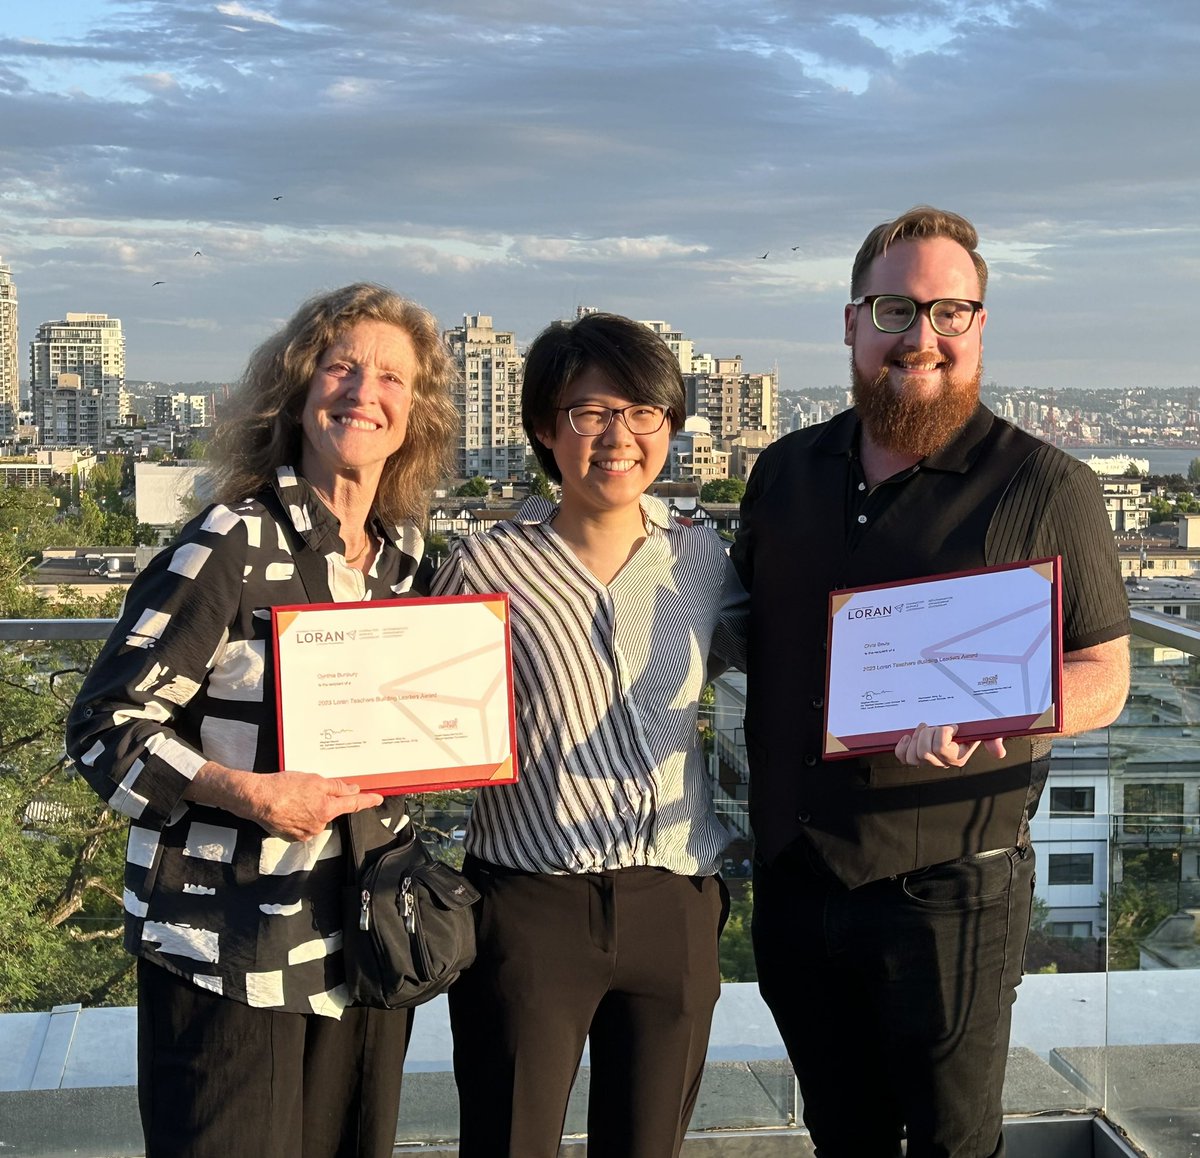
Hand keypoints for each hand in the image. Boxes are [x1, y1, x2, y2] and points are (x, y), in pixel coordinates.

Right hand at [187, 763, 383, 841]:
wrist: (256, 799)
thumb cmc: (283, 787)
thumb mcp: (314, 780)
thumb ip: (336, 787)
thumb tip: (352, 789)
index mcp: (327, 809)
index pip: (353, 804)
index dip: (367, 800)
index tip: (378, 799)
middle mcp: (319, 824)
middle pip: (330, 811)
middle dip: (324, 801)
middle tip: (306, 790)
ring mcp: (305, 833)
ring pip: (315, 818)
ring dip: (309, 809)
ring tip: (292, 798)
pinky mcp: (292, 837)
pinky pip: (302, 826)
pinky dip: (298, 817)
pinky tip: (287, 808)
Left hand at [893, 723, 1006, 768]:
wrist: (960, 722)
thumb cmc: (971, 727)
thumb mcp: (984, 731)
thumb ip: (992, 739)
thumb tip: (998, 752)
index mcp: (957, 757)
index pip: (941, 749)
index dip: (941, 733)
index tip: (951, 725)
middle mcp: (942, 761)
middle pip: (924, 753)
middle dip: (927, 734)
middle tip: (934, 725)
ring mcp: (927, 759)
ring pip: (913, 757)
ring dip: (916, 738)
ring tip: (924, 728)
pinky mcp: (915, 754)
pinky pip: (903, 757)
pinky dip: (903, 747)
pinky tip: (908, 737)